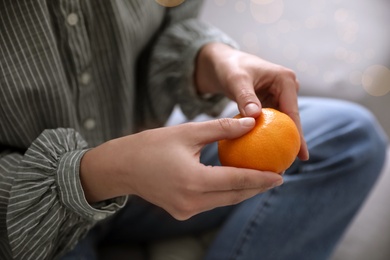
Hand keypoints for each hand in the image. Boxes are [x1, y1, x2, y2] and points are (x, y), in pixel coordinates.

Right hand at [80, 117, 282, 219]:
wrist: (121, 167)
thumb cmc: (151, 145)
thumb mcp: (188, 131)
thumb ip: (221, 128)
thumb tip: (251, 122)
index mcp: (194, 181)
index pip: (238, 180)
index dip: (262, 178)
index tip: (281, 175)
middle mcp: (192, 201)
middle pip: (235, 195)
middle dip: (257, 187)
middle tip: (276, 177)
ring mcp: (186, 210)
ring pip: (224, 201)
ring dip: (243, 191)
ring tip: (260, 179)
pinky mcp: (182, 212)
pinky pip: (211, 202)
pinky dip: (226, 192)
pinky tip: (234, 181)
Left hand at [195, 43, 308, 159]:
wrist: (221, 63)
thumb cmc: (229, 68)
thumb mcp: (236, 80)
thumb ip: (245, 96)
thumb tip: (255, 116)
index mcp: (285, 80)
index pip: (292, 112)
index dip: (297, 135)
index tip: (301, 155)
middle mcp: (286, 88)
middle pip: (291, 120)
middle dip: (291, 143)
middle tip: (286, 166)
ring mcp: (279, 96)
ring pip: (281, 123)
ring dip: (279, 141)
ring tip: (277, 165)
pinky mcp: (269, 103)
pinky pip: (270, 122)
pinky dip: (266, 135)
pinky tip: (262, 154)